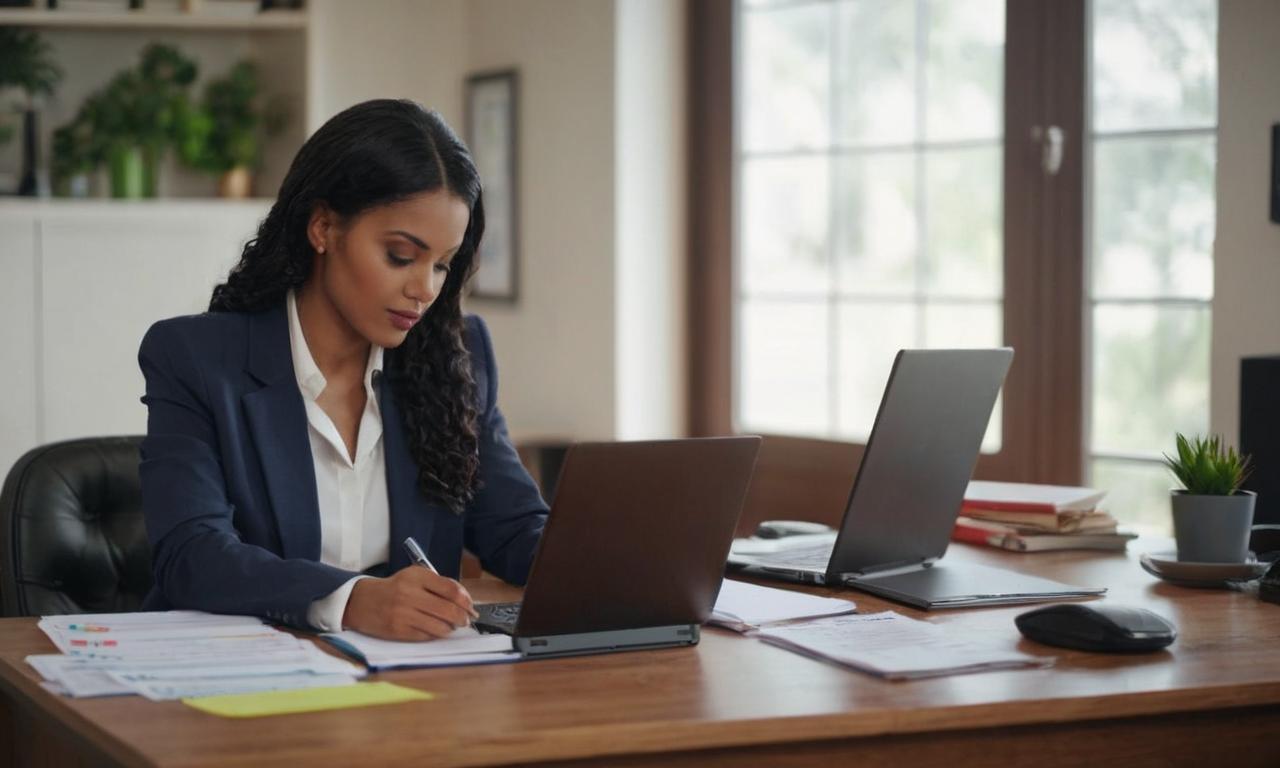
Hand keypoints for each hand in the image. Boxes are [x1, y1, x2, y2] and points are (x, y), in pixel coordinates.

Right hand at [342, 567, 480, 640]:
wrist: (361, 601)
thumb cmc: (394, 588)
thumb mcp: (414, 577)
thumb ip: (438, 585)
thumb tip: (464, 600)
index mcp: (417, 576)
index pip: (451, 589)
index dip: (466, 600)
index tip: (471, 606)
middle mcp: (410, 594)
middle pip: (448, 610)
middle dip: (462, 618)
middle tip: (465, 620)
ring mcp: (403, 613)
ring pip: (440, 626)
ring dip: (450, 628)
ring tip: (450, 626)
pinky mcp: (398, 630)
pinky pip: (427, 636)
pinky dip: (435, 634)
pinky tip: (435, 630)